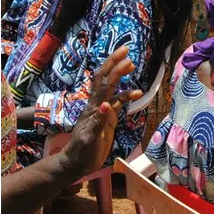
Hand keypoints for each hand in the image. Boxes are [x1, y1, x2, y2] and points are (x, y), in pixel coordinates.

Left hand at [61, 46, 143, 177]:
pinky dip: (127, 96)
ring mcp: (103, 110)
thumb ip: (99, 121)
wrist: (77, 163)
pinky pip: (118, 103)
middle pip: (105, 78)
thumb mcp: (90, 138)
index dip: (115, 69)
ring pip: (112, 88)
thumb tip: (108, 104)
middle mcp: (98, 104)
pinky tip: (137, 93)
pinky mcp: (108, 119)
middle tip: (126, 49)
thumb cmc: (82, 152)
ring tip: (131, 64)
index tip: (127, 57)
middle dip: (114, 63)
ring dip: (120, 75)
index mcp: (94, 108)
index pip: (105, 84)